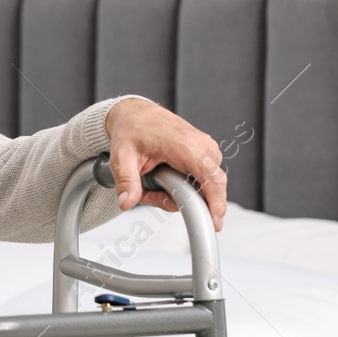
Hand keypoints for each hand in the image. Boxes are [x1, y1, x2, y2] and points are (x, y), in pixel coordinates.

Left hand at [104, 97, 227, 230]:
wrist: (136, 114)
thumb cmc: (131, 130)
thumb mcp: (121, 157)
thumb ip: (126, 181)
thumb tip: (126, 202)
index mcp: (186, 145)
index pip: (211, 179)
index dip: (216, 203)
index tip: (214, 223)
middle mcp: (202, 146)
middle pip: (206, 189)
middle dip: (179, 200)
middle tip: (149, 195)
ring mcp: (207, 149)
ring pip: (203, 187)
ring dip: (177, 194)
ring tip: (151, 183)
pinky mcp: (205, 154)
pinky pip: (201, 180)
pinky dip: (182, 186)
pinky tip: (162, 179)